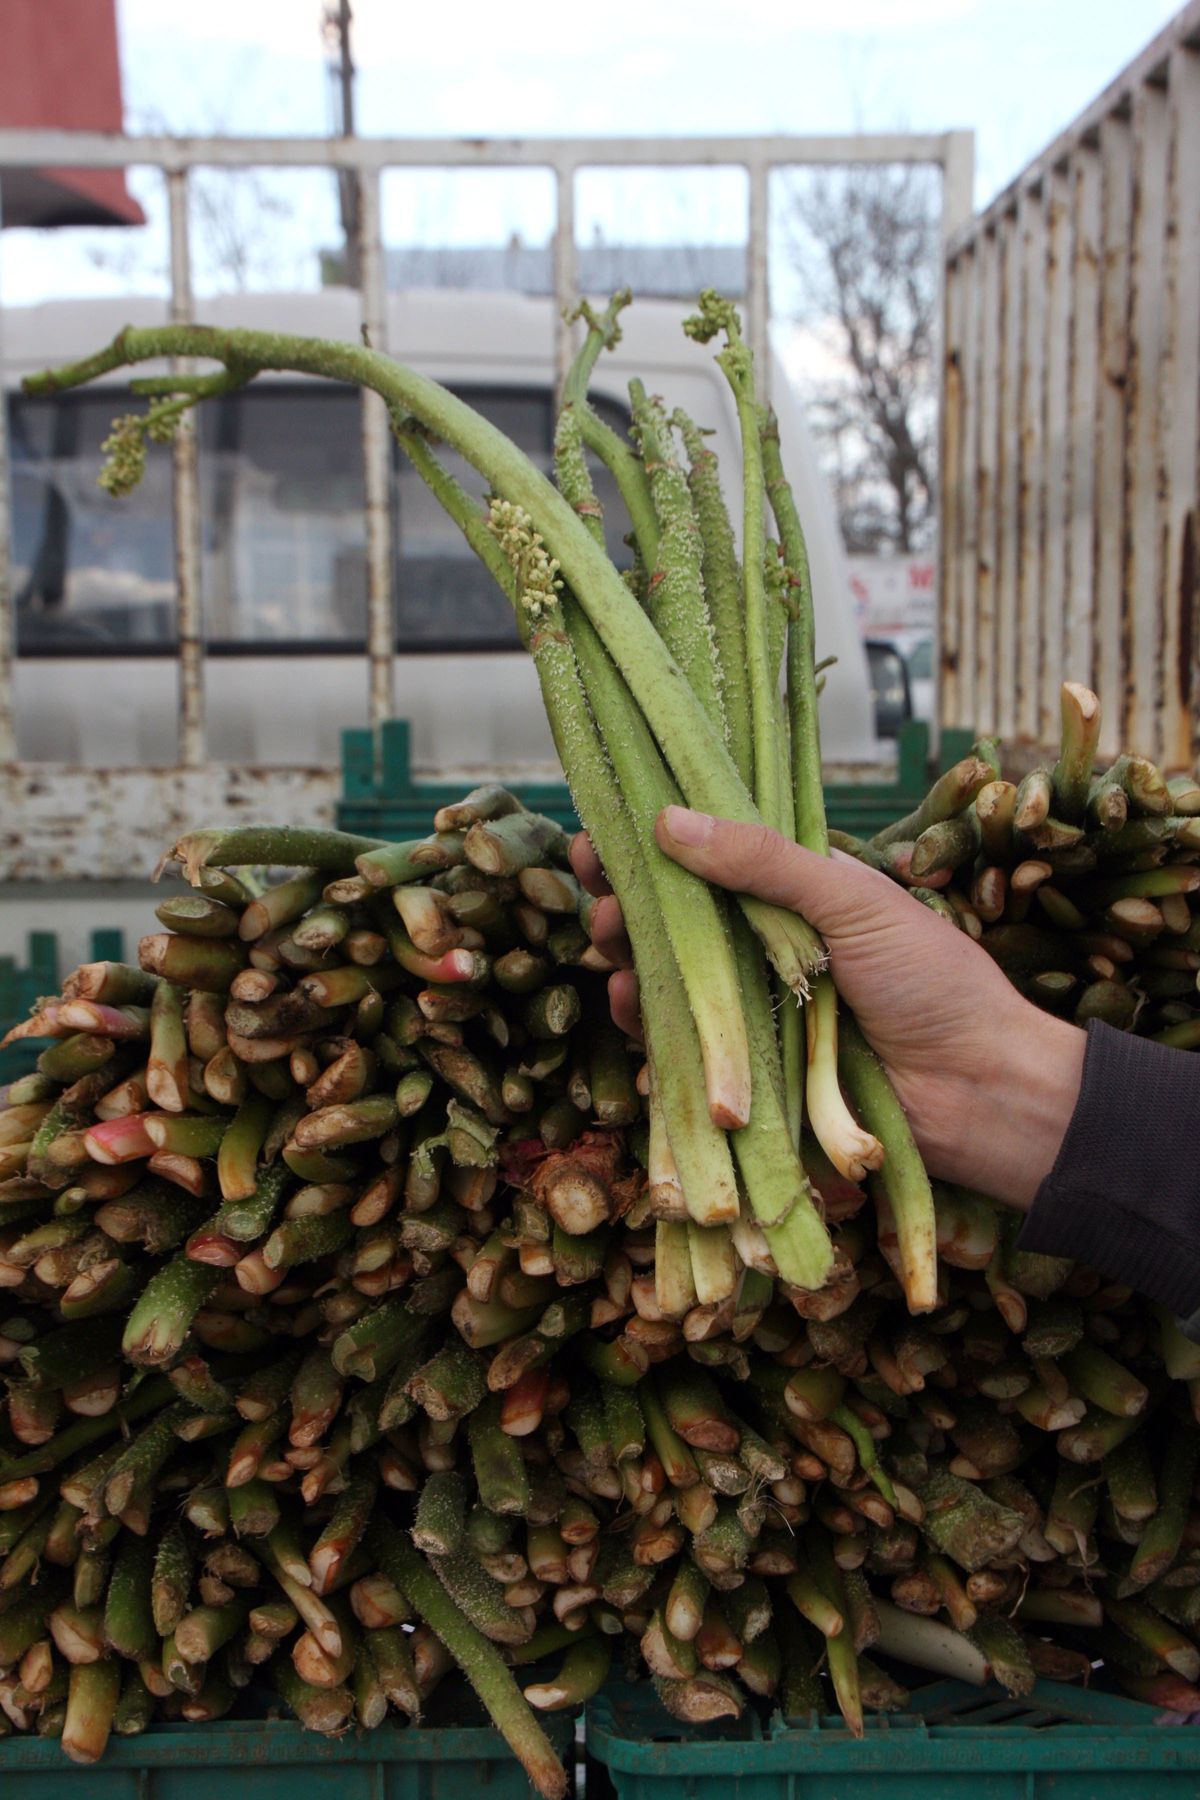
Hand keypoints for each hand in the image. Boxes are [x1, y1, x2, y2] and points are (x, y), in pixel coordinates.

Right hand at [571, 806, 1085, 1209]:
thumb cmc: (934, 983)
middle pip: (674, 917)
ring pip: (670, 978)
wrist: (978, 1092)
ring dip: (629, 958)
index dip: (653, 843)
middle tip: (598, 890)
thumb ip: (765, 861)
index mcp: (795, 893)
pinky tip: (629, 1003)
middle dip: (627, 899)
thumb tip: (669, 817)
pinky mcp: (747, 1072)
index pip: (708, 857)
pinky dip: (649, 1025)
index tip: (603, 832)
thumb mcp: (853, 901)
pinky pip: (682, 1045)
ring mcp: (754, 1009)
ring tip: (610, 943)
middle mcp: (765, 947)